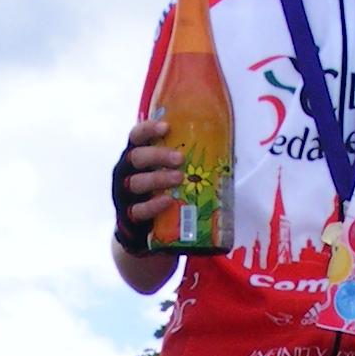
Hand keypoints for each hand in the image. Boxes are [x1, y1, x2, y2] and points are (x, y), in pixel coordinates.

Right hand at [113, 115, 187, 246]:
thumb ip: (186, 162)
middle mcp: (126, 171)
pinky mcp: (128, 216)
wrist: (147, 228)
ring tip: (179, 178)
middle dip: (157, 156)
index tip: (167, 127)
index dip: (148, 129)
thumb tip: (229, 158)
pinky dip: (153, 205)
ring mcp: (125, 194)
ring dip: (157, 179)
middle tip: (179, 158)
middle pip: (136, 157)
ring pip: (136, 182)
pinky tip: (167, 201)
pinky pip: (138, 210)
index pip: (137, 136)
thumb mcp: (169, 172)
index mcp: (137, 155)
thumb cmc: (162, 190)